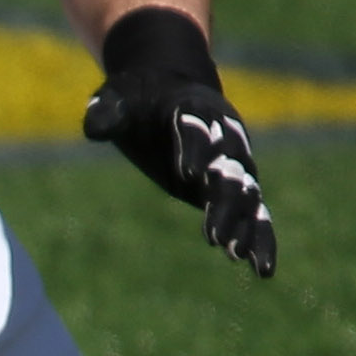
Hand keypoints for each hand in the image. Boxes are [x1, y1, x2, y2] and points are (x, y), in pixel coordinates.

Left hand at [85, 6, 274, 277]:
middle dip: (223, 202)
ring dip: (244, 224)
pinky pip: (254, 211)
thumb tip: (95, 129)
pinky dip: (260, 237)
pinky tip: (260, 269)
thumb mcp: (113, 98)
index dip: (194, 148)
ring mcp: (233, 161)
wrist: (167, 86)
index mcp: (193, 108)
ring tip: (237, 257)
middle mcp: (223, 135)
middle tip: (213, 237)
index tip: (187, 174)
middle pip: (229, 168)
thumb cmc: (135, 96)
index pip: (196, 127)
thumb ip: (107, 113)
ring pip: (247, 194)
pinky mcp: (233, 183)